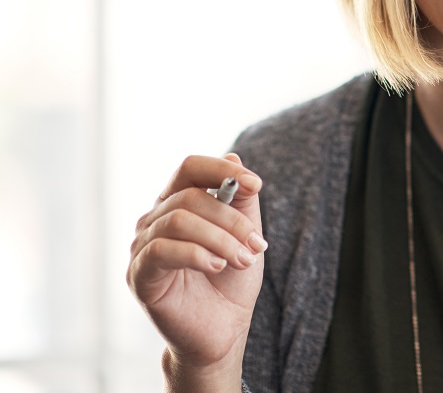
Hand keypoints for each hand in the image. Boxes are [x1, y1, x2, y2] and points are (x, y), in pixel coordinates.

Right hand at [127, 153, 267, 381]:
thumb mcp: (245, 233)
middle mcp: (154, 221)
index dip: (221, 170)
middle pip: (190, 196)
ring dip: (220, 239)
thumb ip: (240, 198)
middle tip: (257, 244)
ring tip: (242, 260)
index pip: (190, 168)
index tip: (256, 185)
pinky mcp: (138, 275)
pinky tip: (218, 267)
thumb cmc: (231, 280)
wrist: (222, 329)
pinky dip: (198, 254)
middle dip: (232, 220)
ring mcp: (142, 247)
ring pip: (179, 220)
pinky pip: (163, 249)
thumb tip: (233, 158)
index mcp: (178, 204)